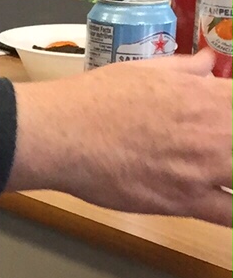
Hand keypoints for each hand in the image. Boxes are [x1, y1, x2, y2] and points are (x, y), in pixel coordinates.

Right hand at [9, 50, 232, 223]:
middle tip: (217, 147)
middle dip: (231, 142)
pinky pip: (232, 215)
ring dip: (232, 172)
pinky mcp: (187, 203)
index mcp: (208, 97)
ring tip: (217, 171)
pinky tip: (224, 203)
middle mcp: (215, 134)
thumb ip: (185, 69)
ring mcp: (204, 171)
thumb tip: (210, 61)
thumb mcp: (142, 71)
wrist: (61, 134)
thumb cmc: (95, 98)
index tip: (224, 117)